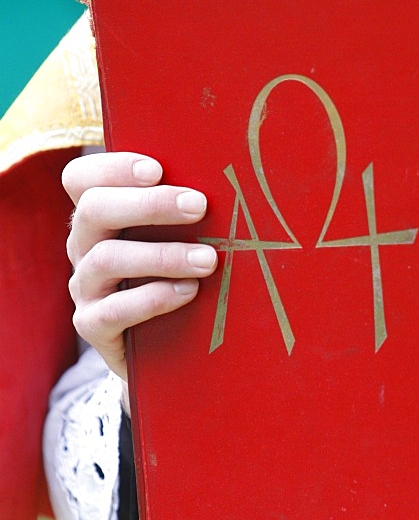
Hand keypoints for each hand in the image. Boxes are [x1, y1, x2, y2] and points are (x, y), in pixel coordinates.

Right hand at [63, 151, 217, 382]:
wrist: (167, 352)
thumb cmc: (179, 281)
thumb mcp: (179, 242)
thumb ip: (186, 215)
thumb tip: (235, 187)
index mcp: (99, 218)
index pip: (82, 179)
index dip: (113, 168)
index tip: (158, 169)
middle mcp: (84, 248)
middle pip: (94, 210)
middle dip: (150, 205)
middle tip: (198, 206)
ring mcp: (85, 288)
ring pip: (107, 258)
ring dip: (162, 255)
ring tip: (207, 260)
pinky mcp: (92, 326)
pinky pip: (114, 310)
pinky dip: (154, 298)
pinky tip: (188, 292)